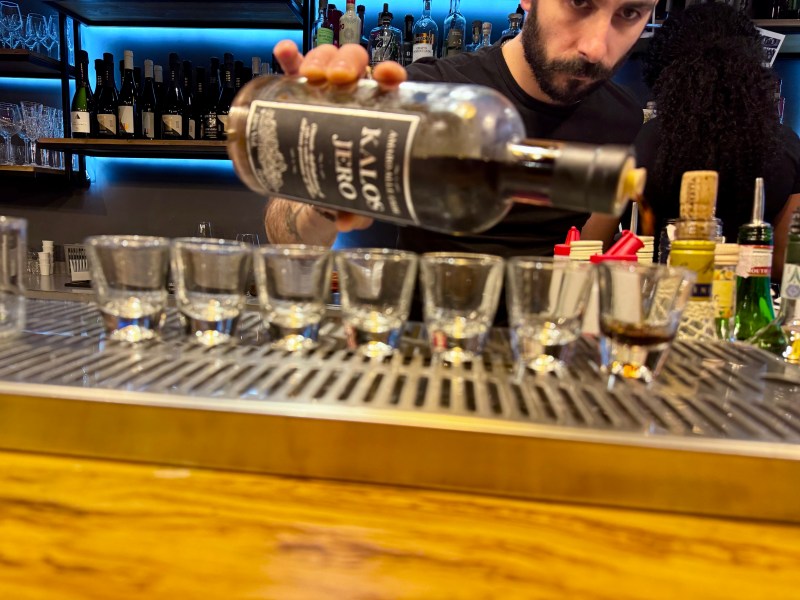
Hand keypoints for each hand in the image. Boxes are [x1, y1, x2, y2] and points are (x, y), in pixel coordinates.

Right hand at [273, 40, 405, 232]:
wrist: (309, 201)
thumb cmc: (342, 194)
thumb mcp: (352, 203)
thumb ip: (354, 211)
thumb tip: (346, 221)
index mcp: (374, 114)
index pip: (386, 84)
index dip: (388, 74)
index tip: (387, 78)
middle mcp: (350, 97)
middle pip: (354, 63)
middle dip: (348, 63)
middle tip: (339, 80)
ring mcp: (321, 93)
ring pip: (324, 60)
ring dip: (320, 59)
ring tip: (313, 75)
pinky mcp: (293, 97)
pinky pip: (290, 71)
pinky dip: (288, 57)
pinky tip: (284, 51)